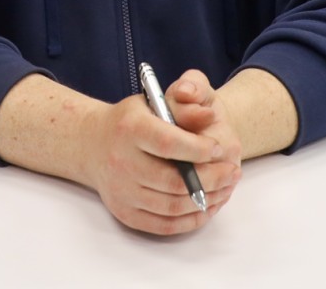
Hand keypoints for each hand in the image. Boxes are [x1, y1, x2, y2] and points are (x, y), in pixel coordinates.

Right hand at [77, 70, 241, 235]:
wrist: (93, 144)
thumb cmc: (132, 120)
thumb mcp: (156, 101)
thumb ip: (185, 106)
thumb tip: (209, 115)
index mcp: (130, 128)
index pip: (168, 143)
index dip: (199, 149)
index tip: (220, 148)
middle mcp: (121, 162)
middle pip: (174, 181)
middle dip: (212, 179)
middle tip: (232, 172)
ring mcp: (121, 191)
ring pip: (172, 207)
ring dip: (207, 200)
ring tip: (226, 188)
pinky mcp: (125, 213)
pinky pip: (164, 225)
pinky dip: (191, 220)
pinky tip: (208, 206)